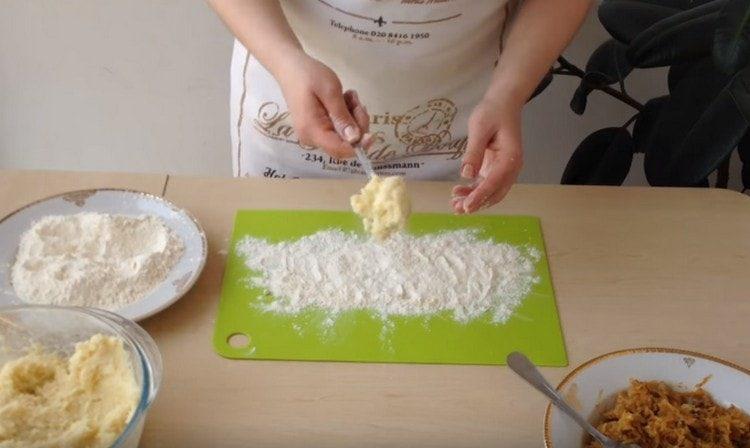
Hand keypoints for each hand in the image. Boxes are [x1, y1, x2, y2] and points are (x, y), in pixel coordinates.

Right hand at [275, 53, 366, 158]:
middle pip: (344, 144)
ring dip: (353, 117)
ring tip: (349, 95)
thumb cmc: (309, 75)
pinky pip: (338, 129)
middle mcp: (311, 138)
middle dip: (357, 126)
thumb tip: (355, 139)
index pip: (339, 150)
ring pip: (344, 136)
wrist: (290, 67)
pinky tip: (344, 99)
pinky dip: (346, 116)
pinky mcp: (318, 128)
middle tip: (356, 100)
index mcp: (312, 130)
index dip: (358, 146)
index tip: (372, 133)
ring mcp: (314, 134)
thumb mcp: (330, 91)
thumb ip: (342, 116)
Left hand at [452, 97, 523, 213]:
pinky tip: (459, 193)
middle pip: (495, 193)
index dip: (480, 196)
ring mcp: (504, 169)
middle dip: (477, 203)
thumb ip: (473, 152)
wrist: (503, 104)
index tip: (467, 206)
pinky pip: (486, 185)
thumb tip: (466, 174)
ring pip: (491, 192)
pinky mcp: (495, 168)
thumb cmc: (492, 112)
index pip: (494, 182)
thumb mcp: (479, 128)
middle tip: (457, 209)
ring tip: (454, 204)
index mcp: (510, 158)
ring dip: (474, 200)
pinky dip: (474, 191)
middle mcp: (511, 167)